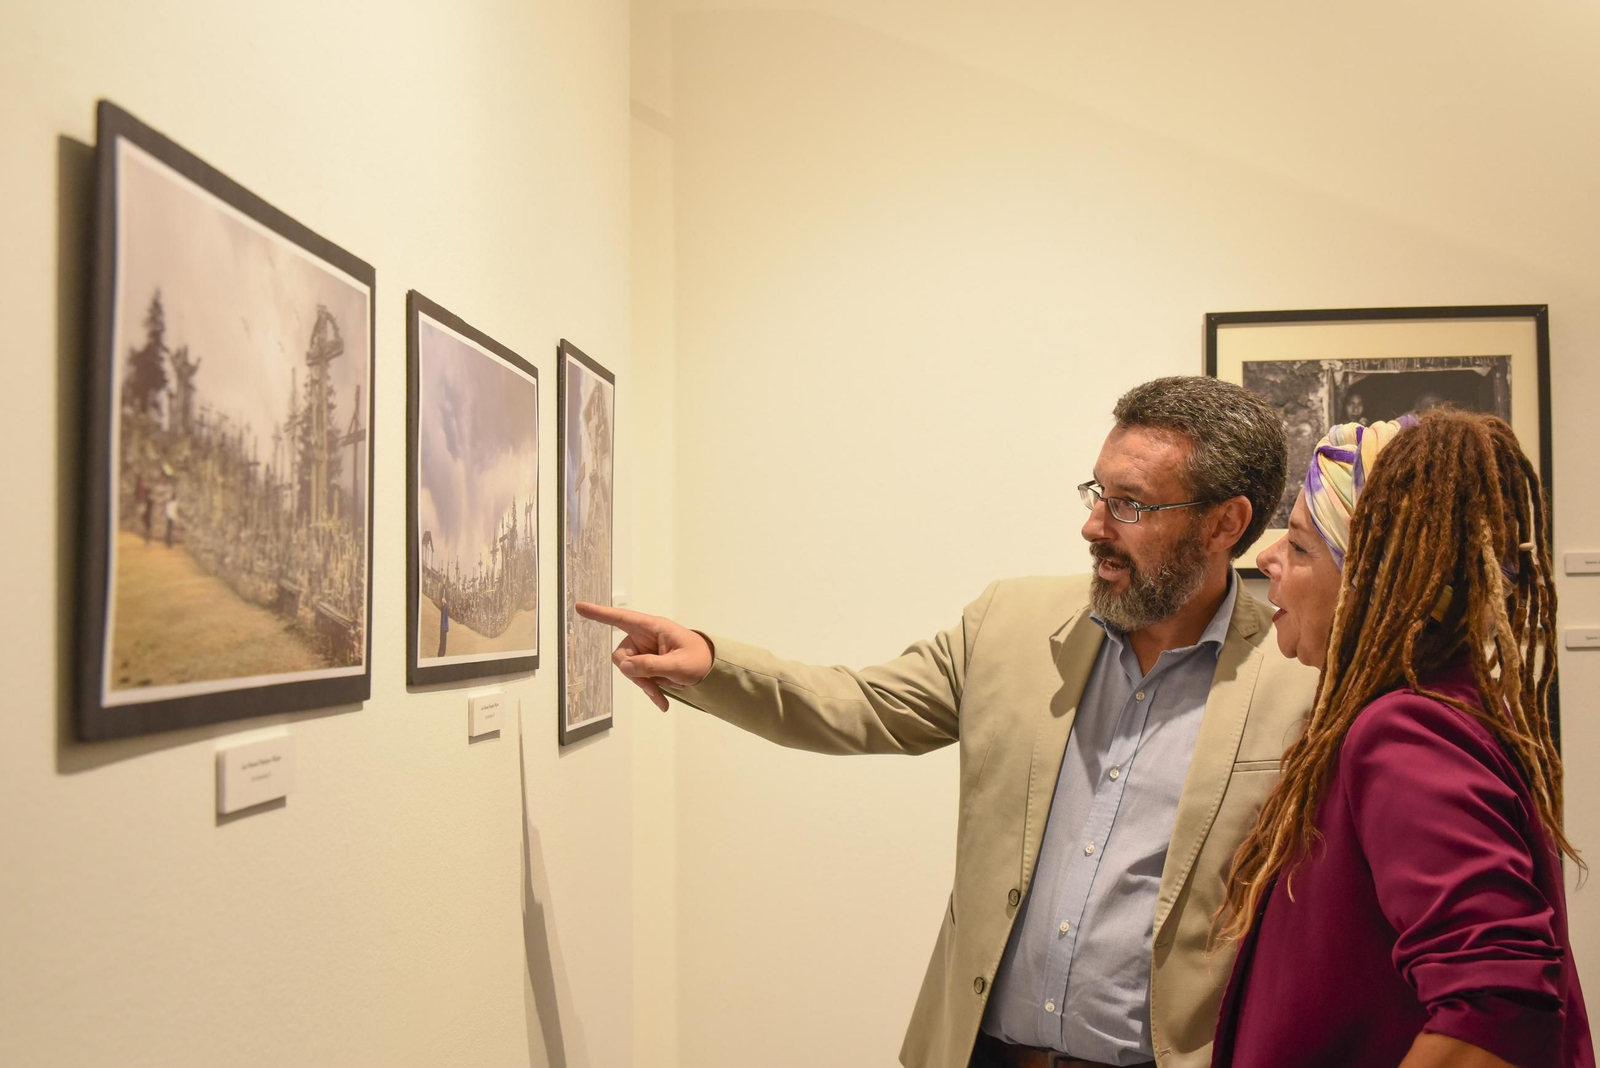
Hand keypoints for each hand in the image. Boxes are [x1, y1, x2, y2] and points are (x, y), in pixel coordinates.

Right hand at [574, 602, 713, 711]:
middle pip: (623, 655)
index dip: (600, 613)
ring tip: (664, 696)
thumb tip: (624, 666)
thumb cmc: (699, 659)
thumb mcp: (678, 665)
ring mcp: (645, 650)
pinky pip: (639, 677)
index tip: (579, 607)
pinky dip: (649, 690)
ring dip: (645, 685)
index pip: (622, 618)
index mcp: (653, 627)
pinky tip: (662, 703)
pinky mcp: (648, 664)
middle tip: (654, 687)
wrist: (712, 669)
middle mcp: (645, 637)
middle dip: (635, 674)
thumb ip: (651, 665)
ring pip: (630, 670)